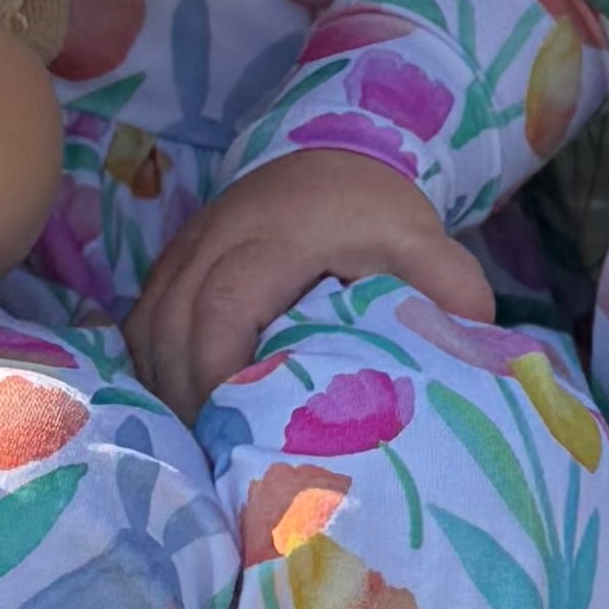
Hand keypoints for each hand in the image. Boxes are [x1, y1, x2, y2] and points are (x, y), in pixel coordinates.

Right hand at [125, 151, 496, 422]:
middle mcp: (217, 237)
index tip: (236, 427)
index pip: (226, 304)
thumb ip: (449, 290)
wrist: (336, 150)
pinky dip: (150, 369)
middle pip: (172, 323)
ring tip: (195, 445)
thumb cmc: (379, 212)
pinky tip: (178, 410)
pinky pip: (140, 321)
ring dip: (163, 387)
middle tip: (214, 457)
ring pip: (147, 325)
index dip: (219, 369)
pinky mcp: (172, 261)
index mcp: (276, 235)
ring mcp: (186, 247)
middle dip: (186, 396)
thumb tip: (467, 354)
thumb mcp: (425, 243)